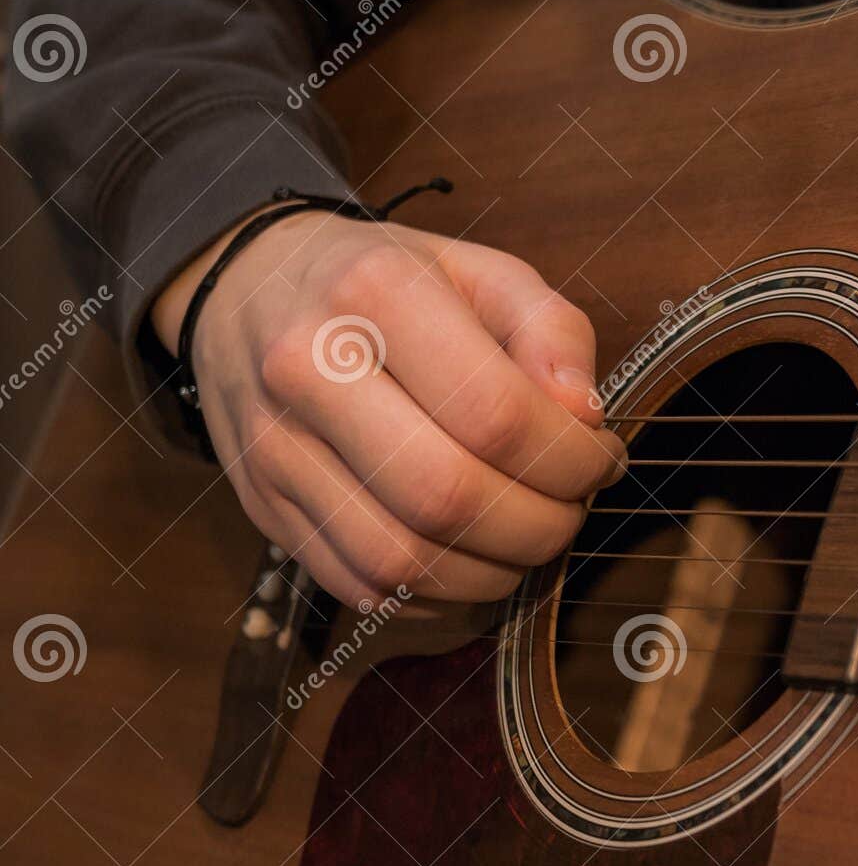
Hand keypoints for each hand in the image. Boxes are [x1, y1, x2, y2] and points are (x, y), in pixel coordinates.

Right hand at [151, 211, 625, 608]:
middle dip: (540, 526)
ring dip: (493, 573)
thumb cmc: (389, 284)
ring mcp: (274, 447)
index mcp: (375, 293)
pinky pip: (364, 588)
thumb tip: (586, 416)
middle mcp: (308, 368)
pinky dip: (438, 594)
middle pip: (448, 497)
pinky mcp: (263, 507)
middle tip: (572, 508)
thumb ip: (552, 330)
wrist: (248, 289)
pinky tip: (470, 555)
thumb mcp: (481, 271)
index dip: (572, 459)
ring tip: (528, 536)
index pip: (496, 413)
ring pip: (402, 560)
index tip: (602, 460)